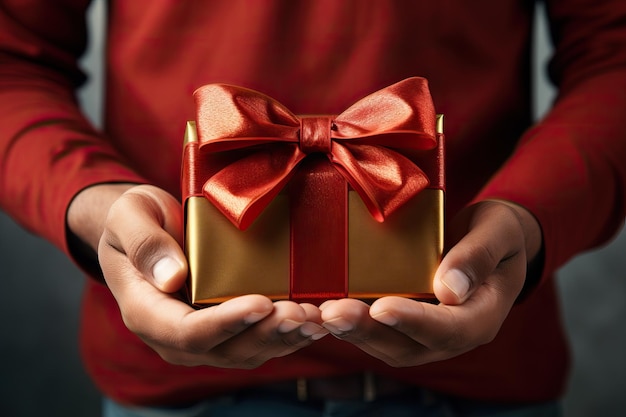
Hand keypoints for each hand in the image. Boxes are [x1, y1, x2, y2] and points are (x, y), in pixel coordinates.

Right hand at [69, 184, 326, 367]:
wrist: (144, 231)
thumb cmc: (134, 220)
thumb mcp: (130, 216)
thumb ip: (145, 244)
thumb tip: (173, 277)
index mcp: (145, 312)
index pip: (187, 332)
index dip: (227, 322)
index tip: (262, 302)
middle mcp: (173, 337)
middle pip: (224, 348)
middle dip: (267, 332)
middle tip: (304, 313)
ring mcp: (201, 338)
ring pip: (246, 351)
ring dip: (284, 338)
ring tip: (316, 318)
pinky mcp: (223, 331)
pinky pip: (256, 342)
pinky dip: (286, 336)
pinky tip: (313, 321)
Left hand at [319, 200, 541, 366]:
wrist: (492, 241)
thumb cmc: (498, 233)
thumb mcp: (498, 231)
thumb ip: (477, 256)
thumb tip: (449, 290)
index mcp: (482, 317)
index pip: (448, 328)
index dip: (413, 321)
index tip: (381, 307)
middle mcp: (453, 335)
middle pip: (408, 345)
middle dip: (368, 331)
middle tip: (332, 313)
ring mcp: (427, 334)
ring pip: (387, 345)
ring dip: (353, 332)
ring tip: (321, 314)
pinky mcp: (406, 324)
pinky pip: (378, 333)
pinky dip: (351, 325)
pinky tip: (323, 310)